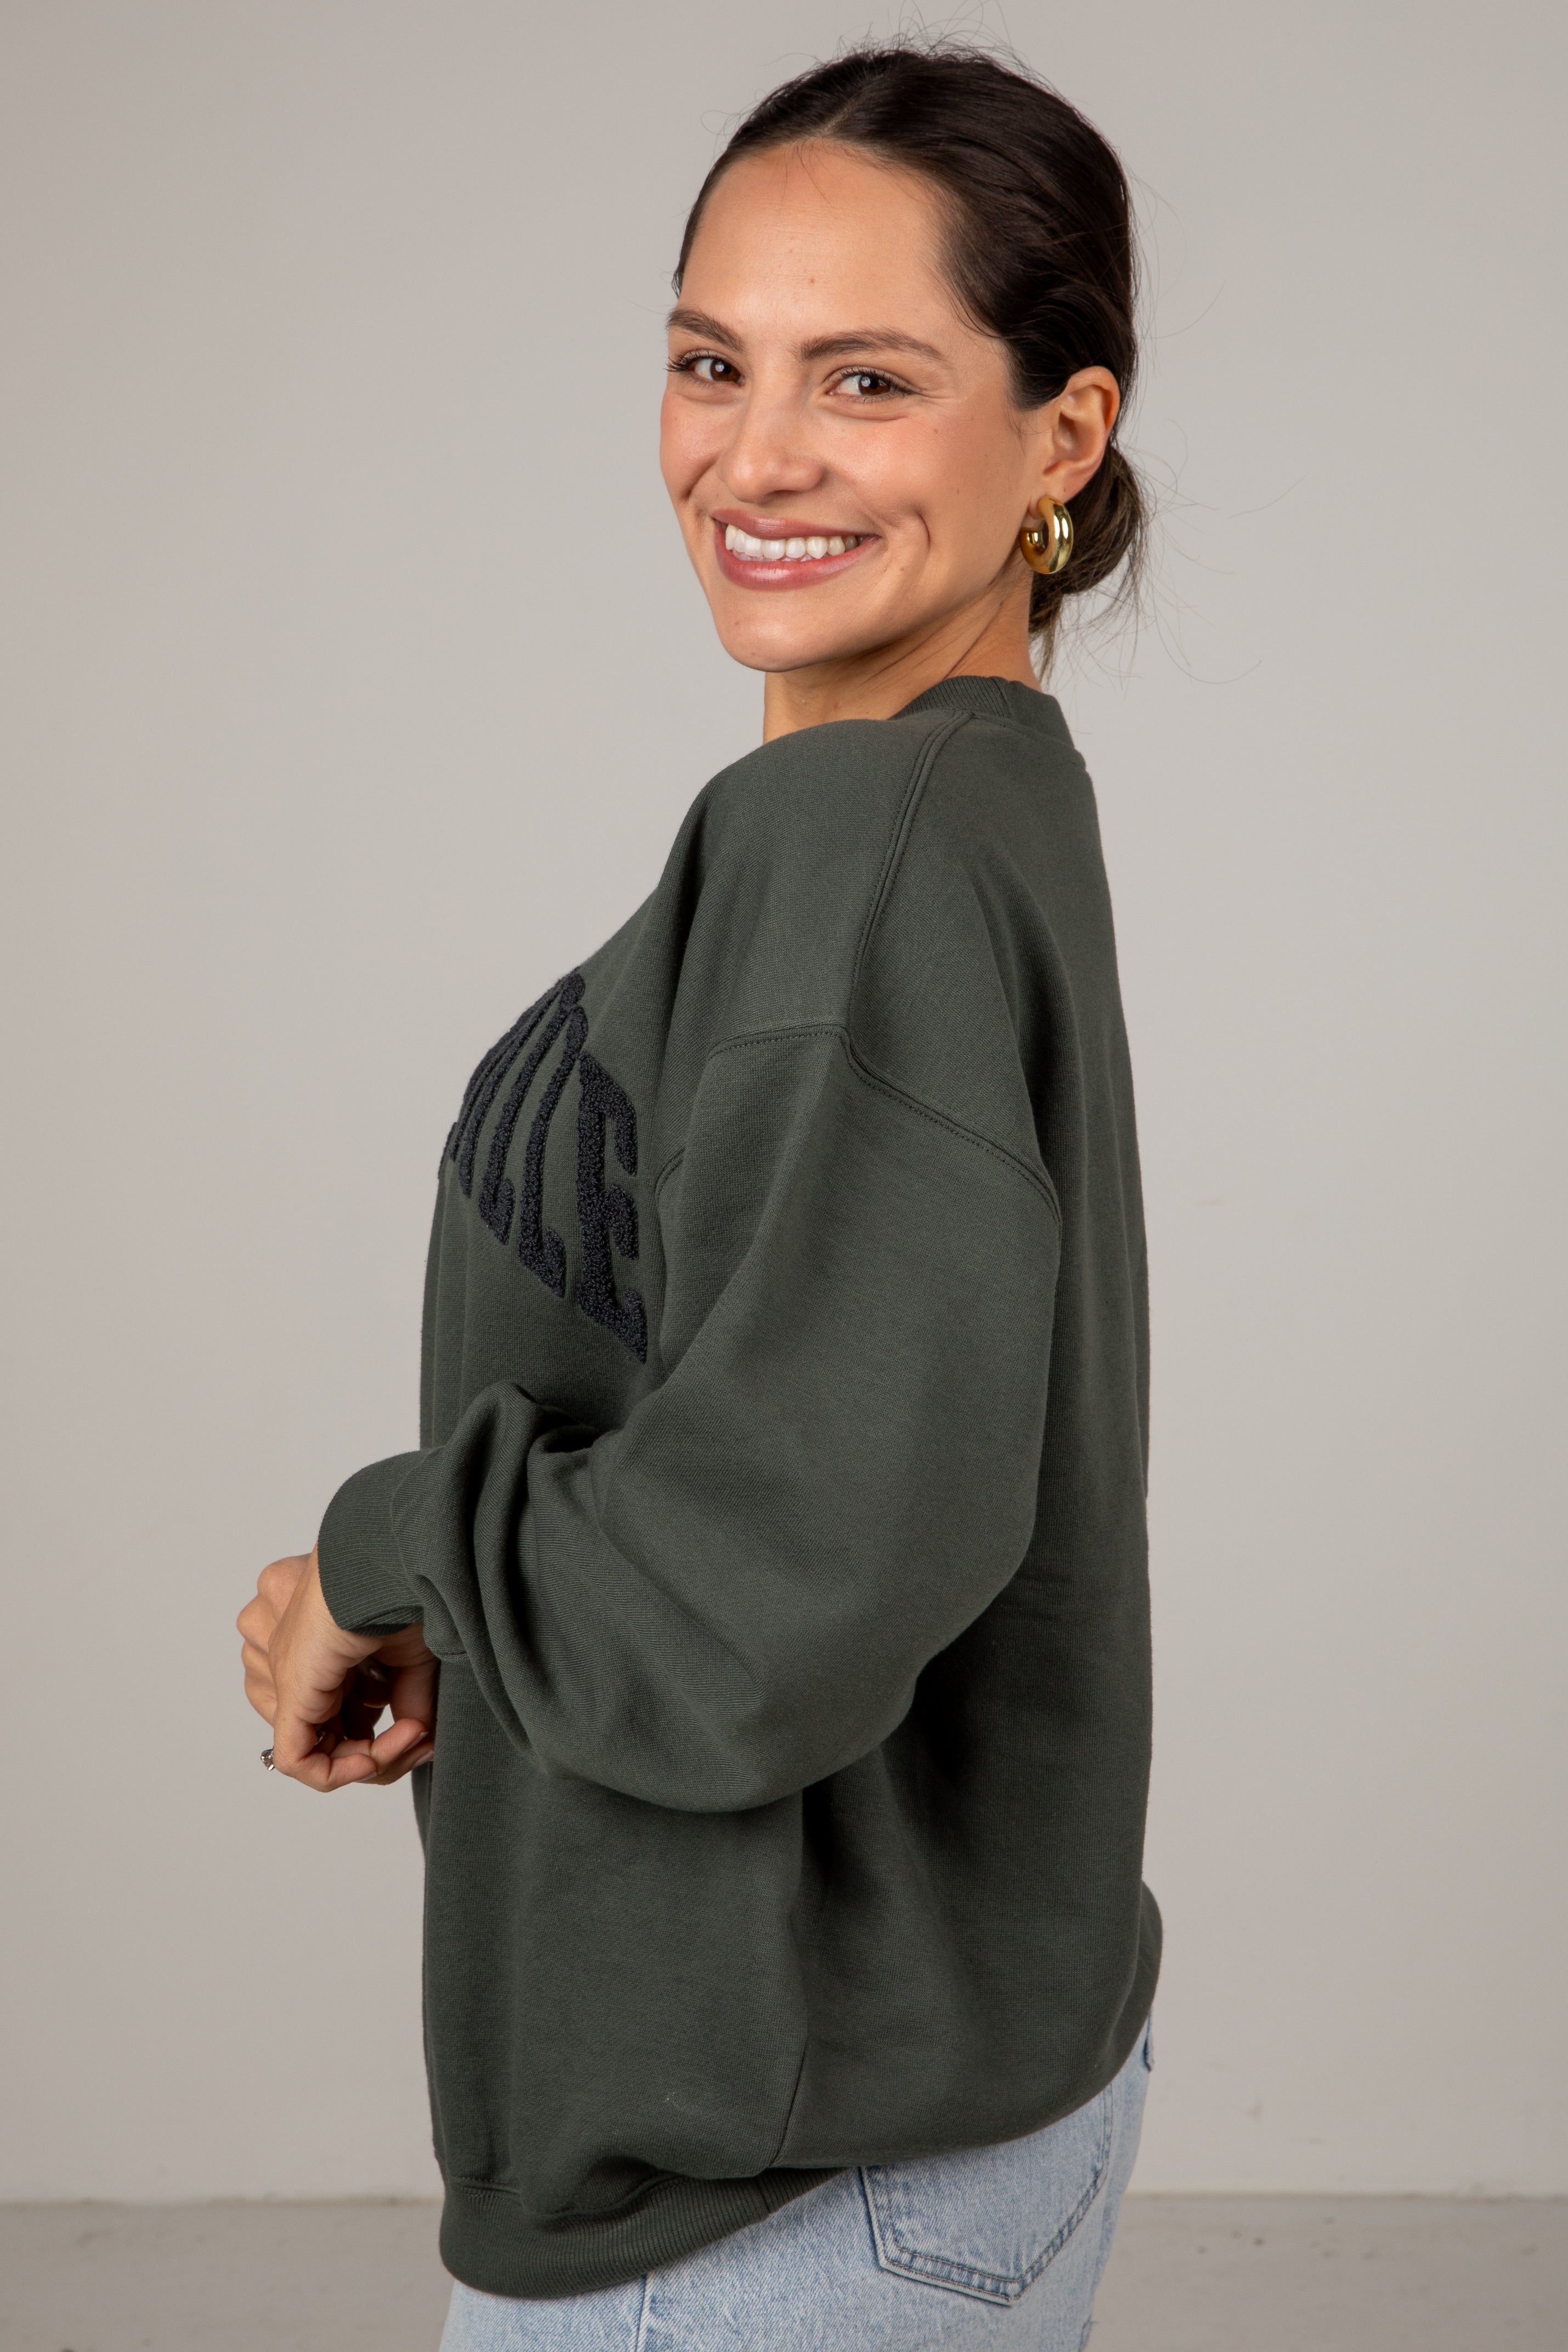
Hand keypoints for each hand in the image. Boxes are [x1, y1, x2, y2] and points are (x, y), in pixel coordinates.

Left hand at [237, 1549, 436, 1791]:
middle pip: (330, 1742)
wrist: (392, 1561)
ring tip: (412, 1734)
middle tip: (422, 1739)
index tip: (425, 1732)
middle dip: (381, 1754)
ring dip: (372, 1760)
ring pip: (318, 1755)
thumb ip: (407, 1703)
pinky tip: (378, 1756)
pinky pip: (297, 1760)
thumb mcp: (411, 1660)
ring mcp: (287, 1677)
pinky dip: (342, 1772)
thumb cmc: (401, 1590)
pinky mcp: (290, 1690)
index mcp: (317, 1652)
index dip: (383, 1742)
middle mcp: (294, 1665)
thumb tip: (419, 1742)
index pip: (338, 1722)